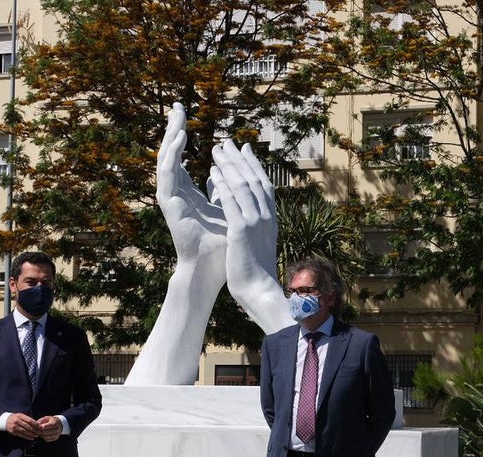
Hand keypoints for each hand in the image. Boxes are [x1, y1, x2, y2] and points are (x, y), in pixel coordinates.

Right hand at [6, 412, 42, 440]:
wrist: (5, 420)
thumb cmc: (16, 418)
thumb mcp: (21, 416)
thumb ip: (28, 419)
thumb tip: (37, 424)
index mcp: (20, 416)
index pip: (29, 420)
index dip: (35, 424)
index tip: (40, 427)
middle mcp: (17, 421)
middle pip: (27, 426)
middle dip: (34, 430)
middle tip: (39, 432)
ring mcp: (14, 426)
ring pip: (25, 431)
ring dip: (31, 434)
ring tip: (36, 435)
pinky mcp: (13, 431)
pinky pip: (21, 435)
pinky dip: (27, 437)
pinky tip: (31, 438)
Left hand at [36, 416, 62, 442]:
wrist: (59, 424)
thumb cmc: (51, 420)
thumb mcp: (46, 418)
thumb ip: (41, 421)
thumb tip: (36, 425)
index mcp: (55, 423)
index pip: (45, 427)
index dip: (40, 427)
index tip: (37, 427)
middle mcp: (57, 429)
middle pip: (45, 432)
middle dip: (40, 431)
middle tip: (37, 430)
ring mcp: (57, 434)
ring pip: (46, 437)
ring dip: (41, 435)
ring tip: (40, 432)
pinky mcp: (55, 438)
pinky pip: (47, 440)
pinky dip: (44, 438)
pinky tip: (44, 434)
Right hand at [155, 102, 226, 291]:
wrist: (211, 268)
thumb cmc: (219, 245)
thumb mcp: (224, 209)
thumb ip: (220, 191)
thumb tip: (220, 174)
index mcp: (187, 194)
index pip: (180, 158)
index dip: (181, 136)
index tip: (185, 114)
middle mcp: (176, 194)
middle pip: (171, 155)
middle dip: (174, 129)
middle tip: (178, 106)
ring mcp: (170, 198)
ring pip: (166, 160)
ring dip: (172, 136)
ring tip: (178, 116)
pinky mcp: (169, 204)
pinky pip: (168, 174)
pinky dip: (173, 154)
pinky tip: (180, 137)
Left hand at [210, 140, 290, 332]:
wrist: (259, 288)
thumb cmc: (254, 269)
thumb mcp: (253, 240)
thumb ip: (247, 221)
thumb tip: (239, 209)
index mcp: (270, 218)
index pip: (264, 185)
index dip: (254, 166)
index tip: (244, 151)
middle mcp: (266, 216)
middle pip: (254, 179)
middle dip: (239, 160)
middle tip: (227, 143)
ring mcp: (255, 222)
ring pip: (243, 186)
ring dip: (229, 166)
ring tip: (216, 151)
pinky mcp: (242, 230)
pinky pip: (231, 202)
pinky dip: (223, 185)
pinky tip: (212, 173)